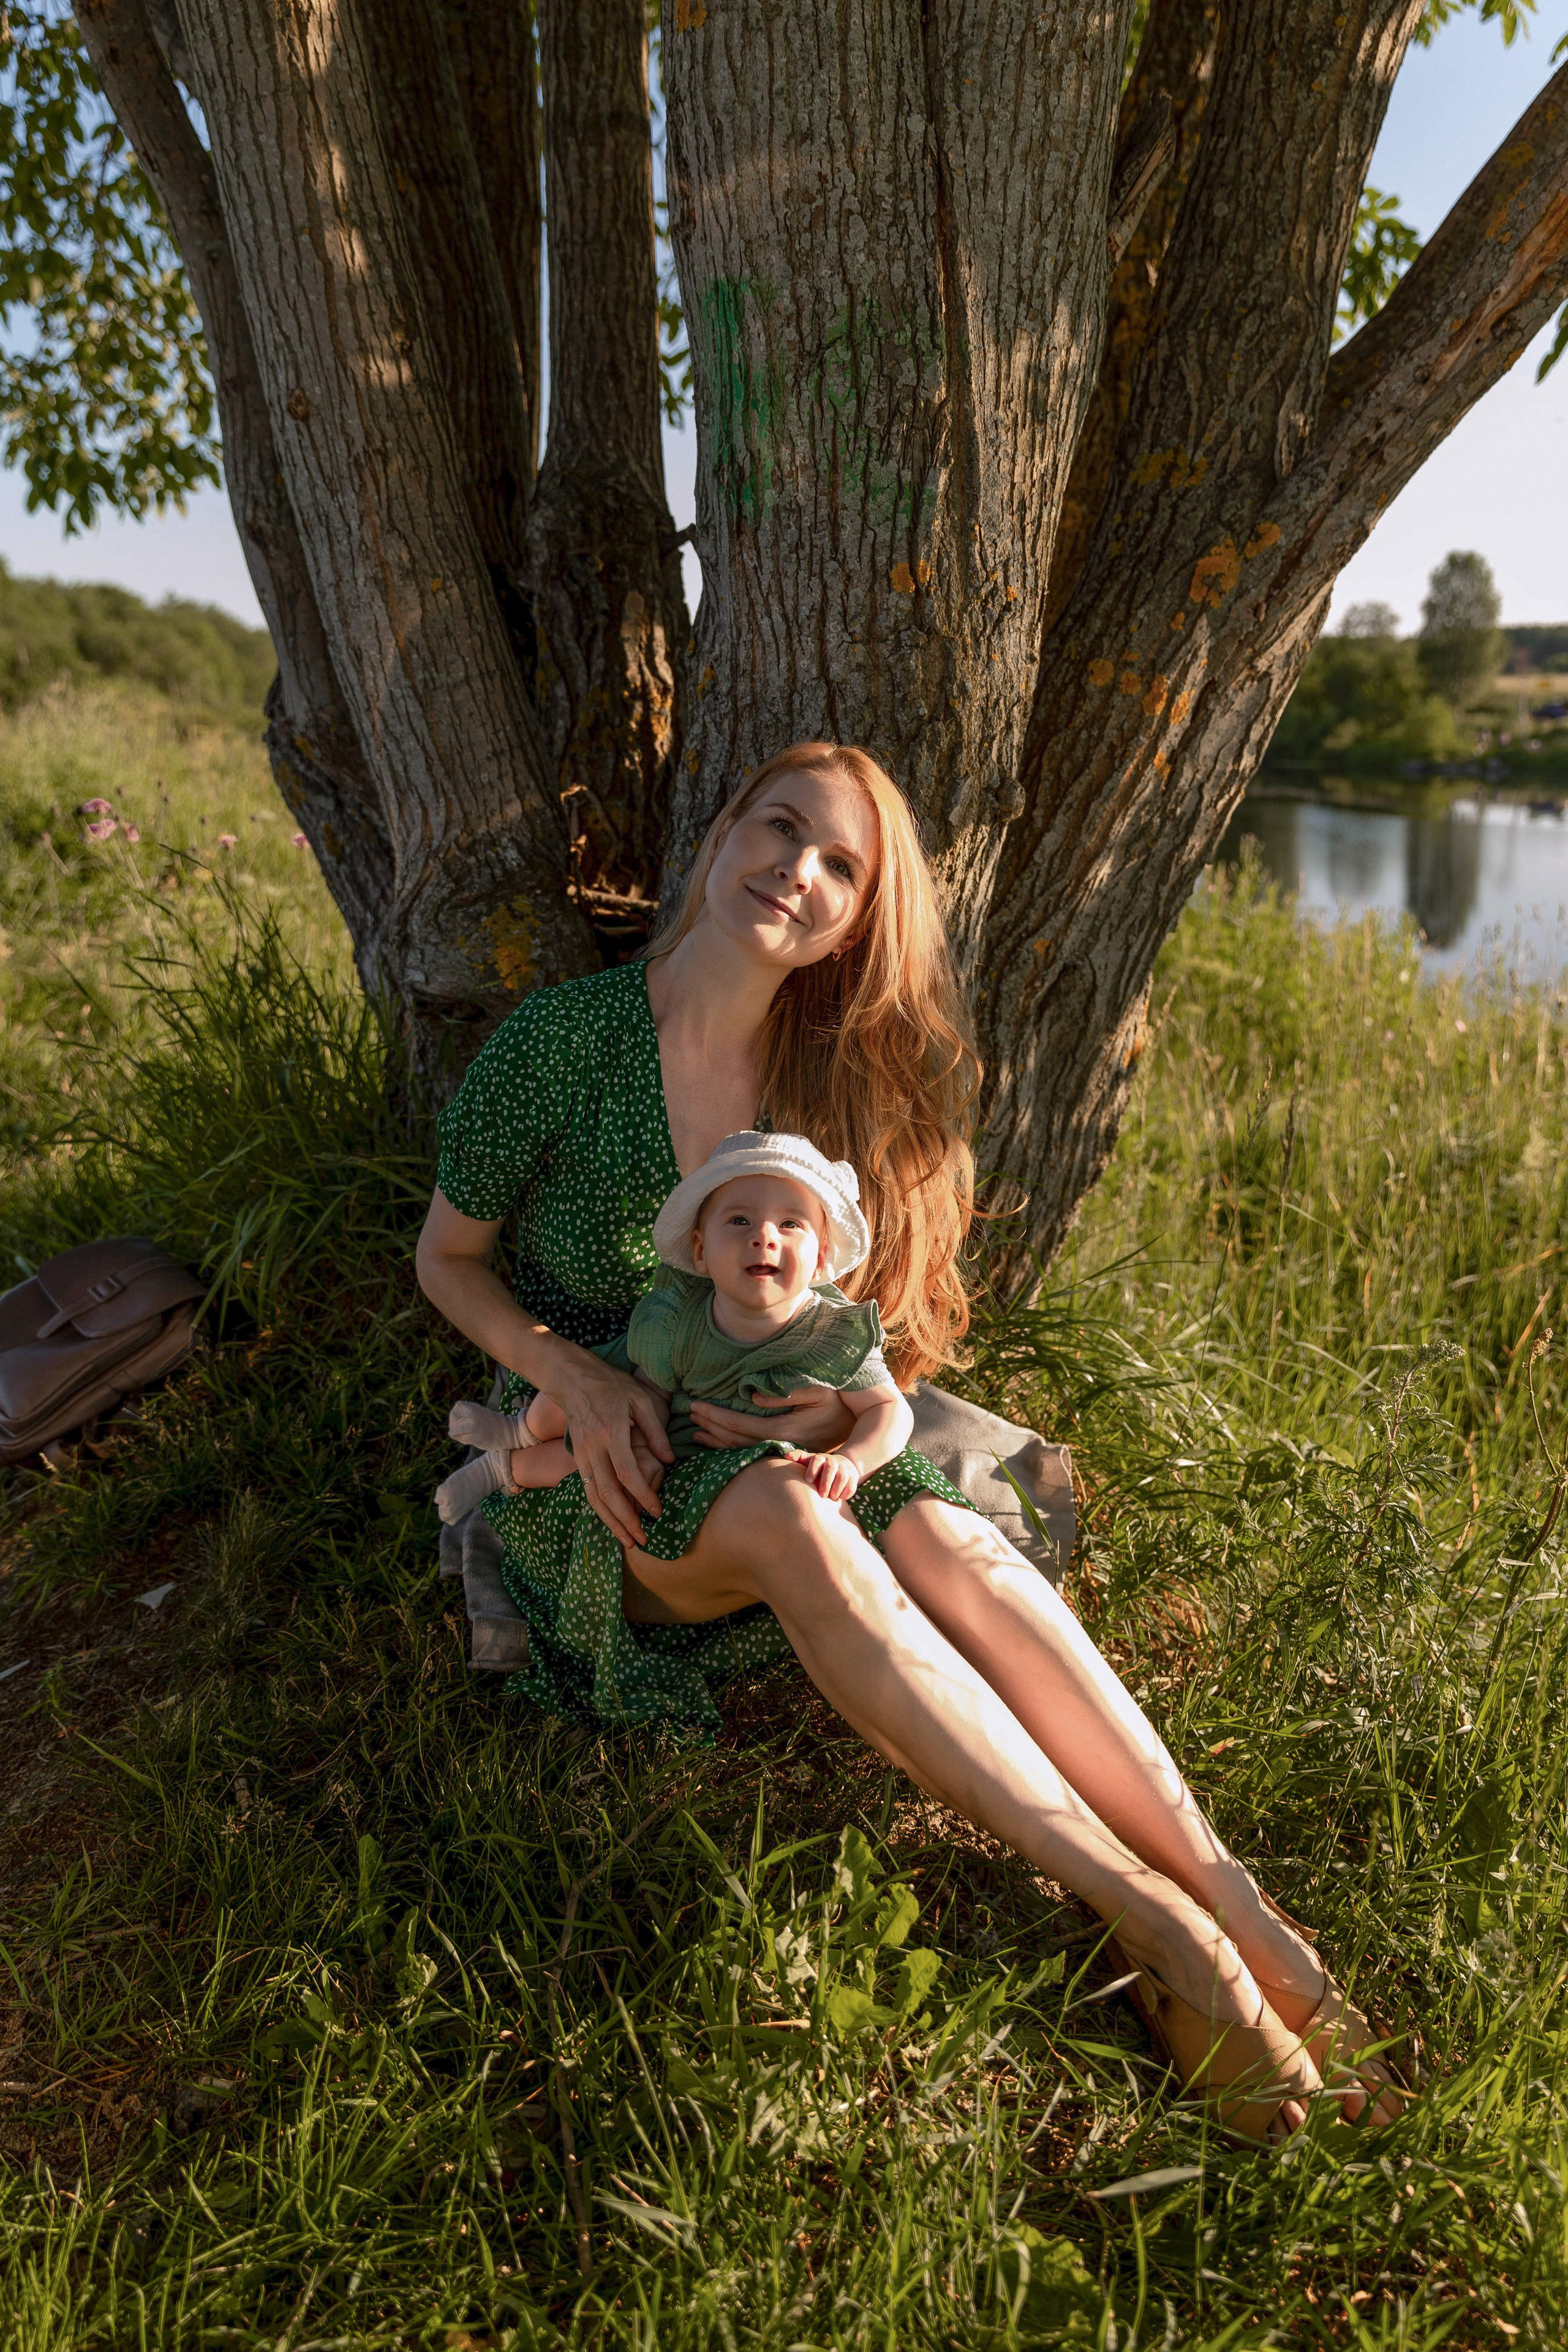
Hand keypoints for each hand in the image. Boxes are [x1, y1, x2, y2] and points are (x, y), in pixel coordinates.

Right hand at [551, 1349, 672, 1548]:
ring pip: (593, 1497)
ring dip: (610, 1522)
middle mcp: (594, 1448)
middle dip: (625, 1520)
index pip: (627, 1473)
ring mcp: (582, 1455)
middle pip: (608, 1493)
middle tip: (643, 1540)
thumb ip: (655, 1430)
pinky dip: (600, 1510)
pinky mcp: (577, 1458)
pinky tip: (612, 1522)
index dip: (643, 1495)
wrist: (573, 1380)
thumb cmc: (612, 1386)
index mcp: (612, 1432)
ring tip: (627, 1541)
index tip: (658, 1511)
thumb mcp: (640, 1399)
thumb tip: (670, 1460)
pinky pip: (587, 1490)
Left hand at [688, 1385, 853, 1451]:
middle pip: (737, 1441)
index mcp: (786, 1430)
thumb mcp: (816, 1390)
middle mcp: (780, 1446)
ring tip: (695, 1432)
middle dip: (711, 1427)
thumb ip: (786, 1393)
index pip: (743, 1425)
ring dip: (716, 1441)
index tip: (697, 1406)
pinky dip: (729, 1449)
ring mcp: (781, 1452)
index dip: (718, 1416)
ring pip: (741, 1451)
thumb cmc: (835, 1400)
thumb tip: (753, 1397)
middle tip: (689, 1414)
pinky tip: (715, 1444)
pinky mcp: (783, 1452)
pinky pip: (750, 1453)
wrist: (856, 1424)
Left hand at [802, 1450, 859, 1502]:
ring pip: (842, 1477)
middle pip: (830, 1468)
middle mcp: (834, 1462)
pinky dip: (846, 1492)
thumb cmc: (820, 1467)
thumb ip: (798, 1458)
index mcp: (821, 1458)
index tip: (808, 1480)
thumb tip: (786, 1456)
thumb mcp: (809, 1461)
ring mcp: (845, 1469)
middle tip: (822, 1494)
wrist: (842, 1466)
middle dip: (826, 1482)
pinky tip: (840, 1497)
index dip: (812, 1469)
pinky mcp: (853, 1477)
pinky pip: (852, 1485)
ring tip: (831, 1497)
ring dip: (836, 1488)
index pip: (817, 1460)